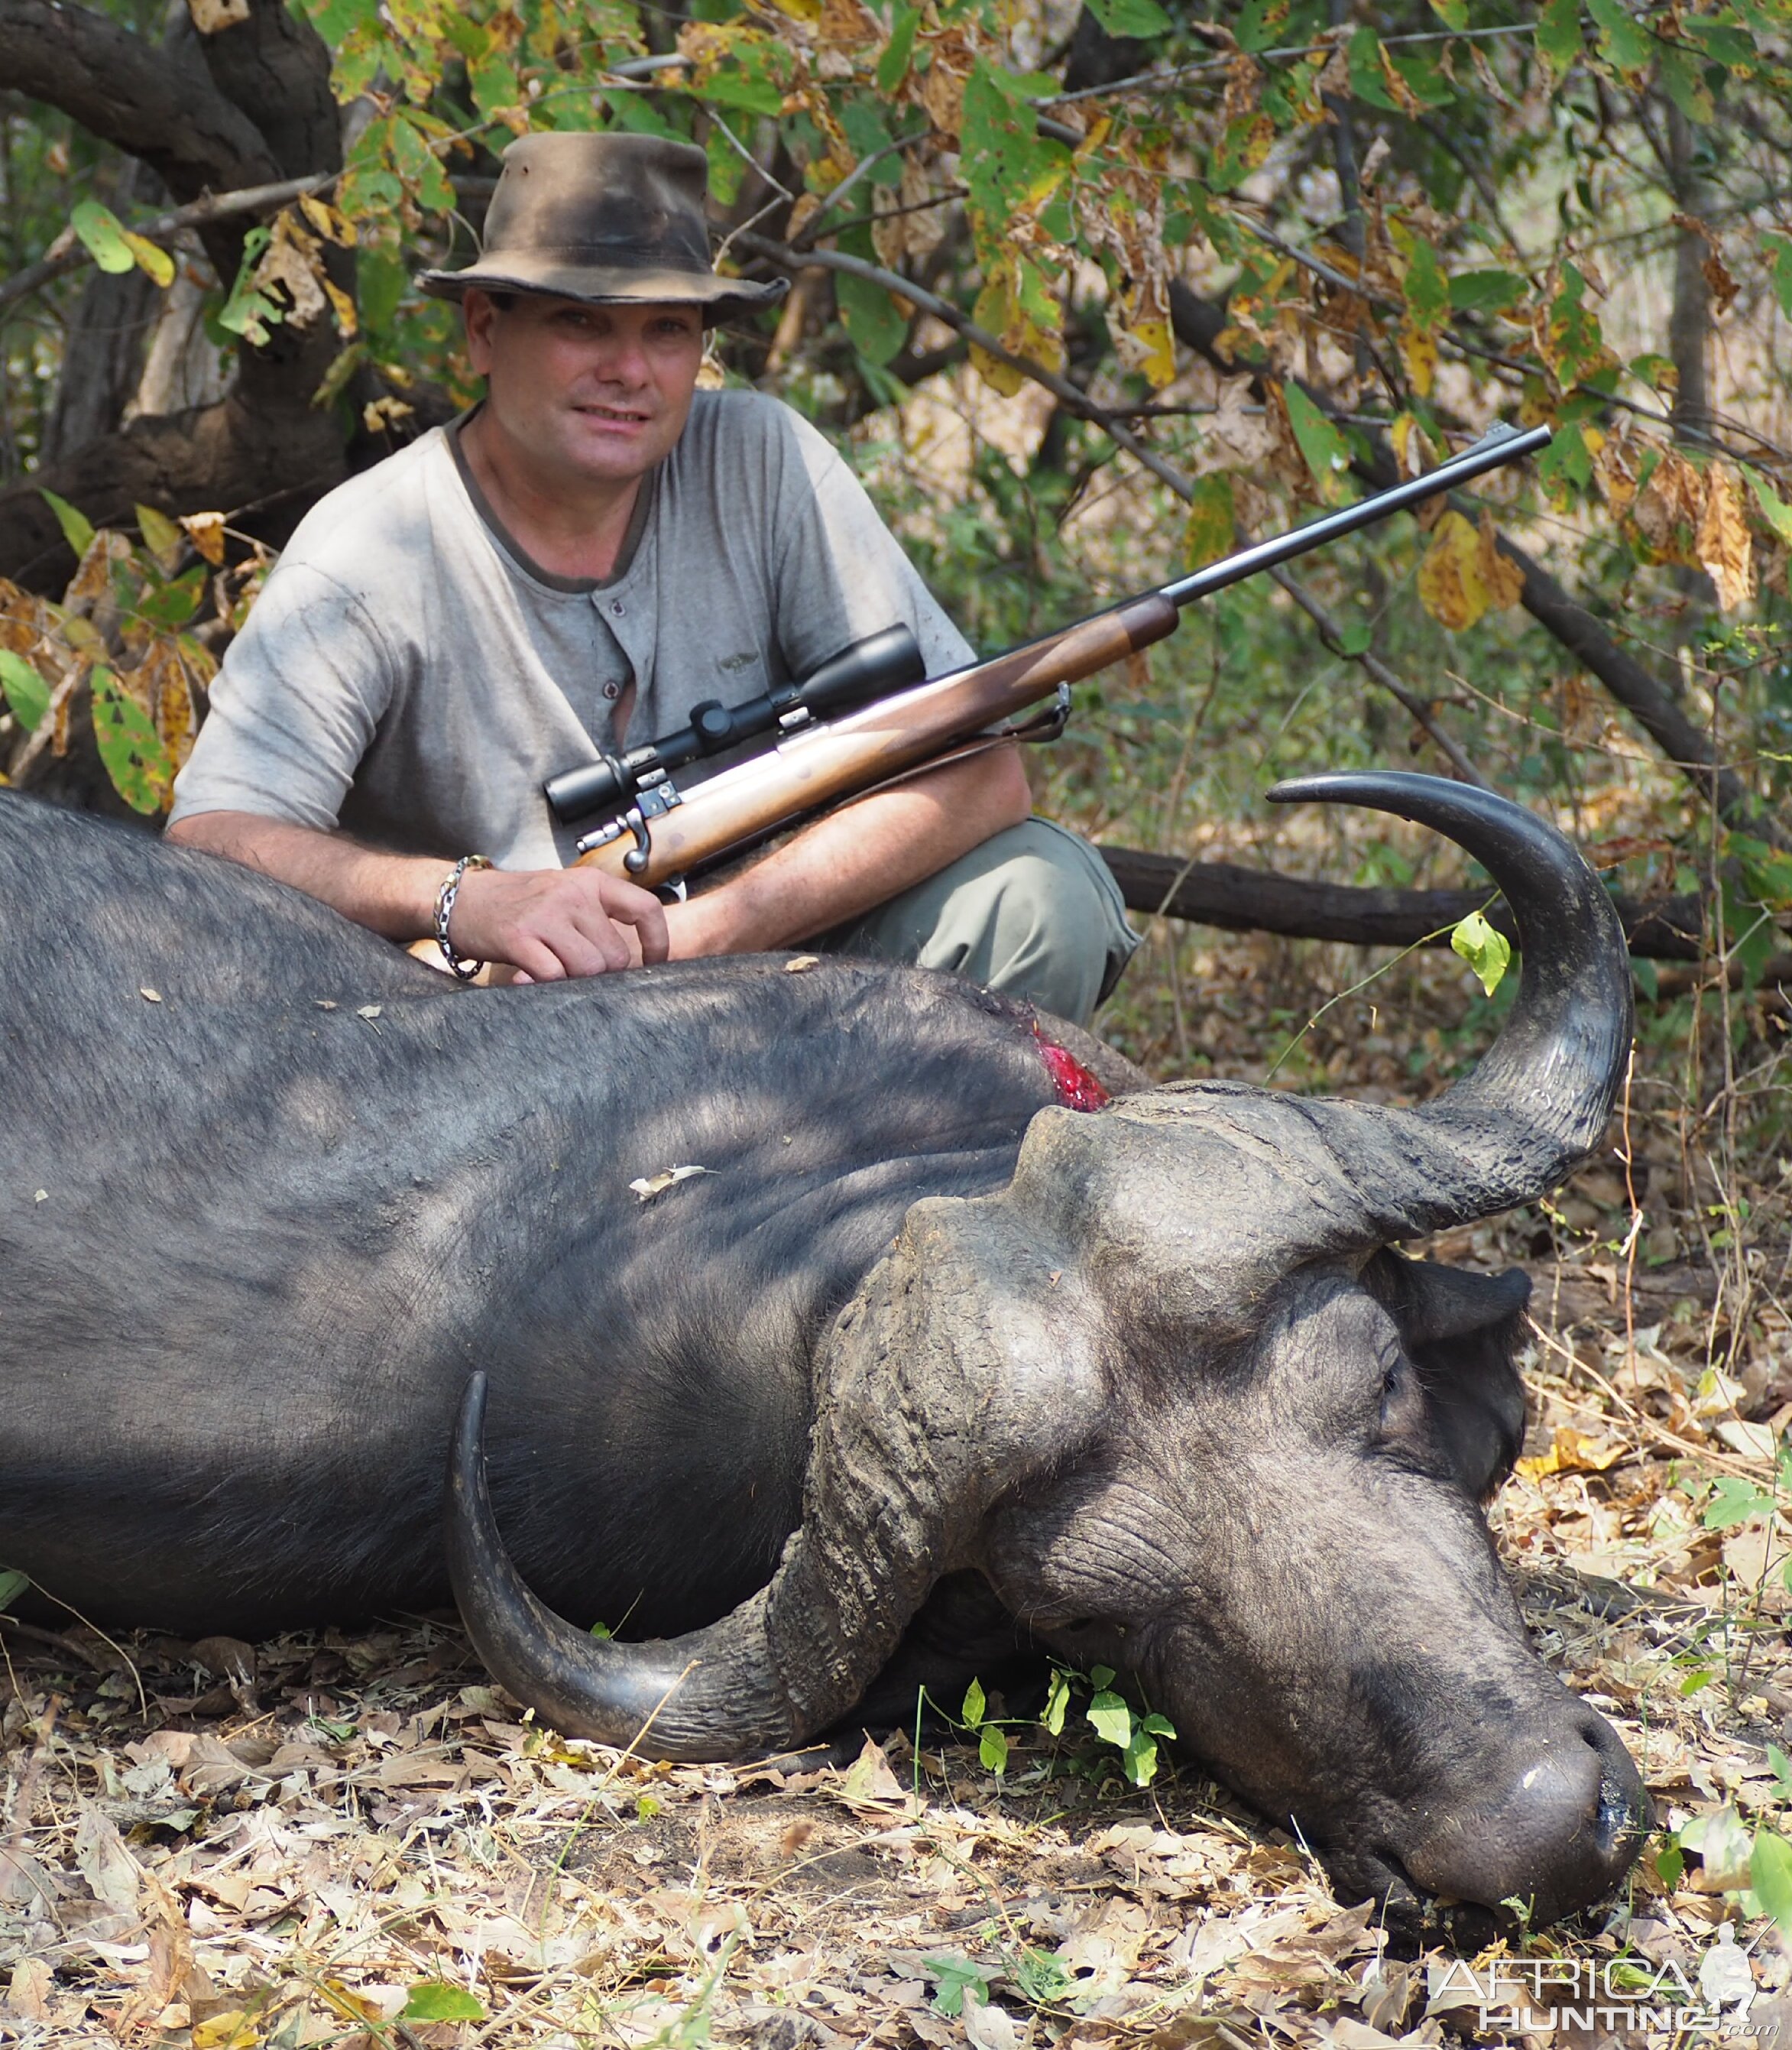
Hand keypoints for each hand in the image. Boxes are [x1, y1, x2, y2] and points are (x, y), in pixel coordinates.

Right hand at [448, 864, 669, 981]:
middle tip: (577, 973)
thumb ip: (597, 919)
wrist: (460, 899)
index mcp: (590, 882)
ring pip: (590, 968)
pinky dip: (548, 984)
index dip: (657, 943)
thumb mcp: (564, 895)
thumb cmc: (518, 904)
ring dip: (575, 981)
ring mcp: (545, 914)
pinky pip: (554, 975)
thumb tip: (634, 962)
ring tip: (554, 971)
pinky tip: (533, 976)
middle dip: (603, 975)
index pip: (645, 909)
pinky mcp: (519, 937)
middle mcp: (572, 894)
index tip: (654, 964)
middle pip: (616, 955)